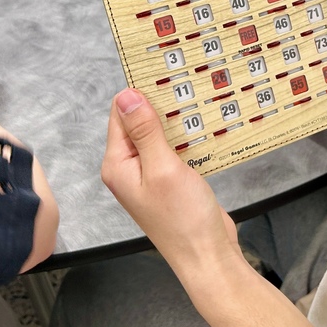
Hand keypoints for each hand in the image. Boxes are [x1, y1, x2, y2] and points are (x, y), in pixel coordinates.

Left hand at [101, 89, 242, 273]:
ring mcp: (150, 174)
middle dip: (158, 103)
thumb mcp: (163, 168)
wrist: (208, 255)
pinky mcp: (170, 179)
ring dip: (175, 119)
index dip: (139, 93)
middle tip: (183, 81)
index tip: (160, 71)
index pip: (121, 115)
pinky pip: (173, 148)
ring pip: (159, 134)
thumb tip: (127, 96)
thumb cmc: (183, 219)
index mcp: (118, 165)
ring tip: (196, 98)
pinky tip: (202, 126)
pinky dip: (186, 136)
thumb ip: (145, 132)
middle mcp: (129, 168)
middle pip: (139, 122)